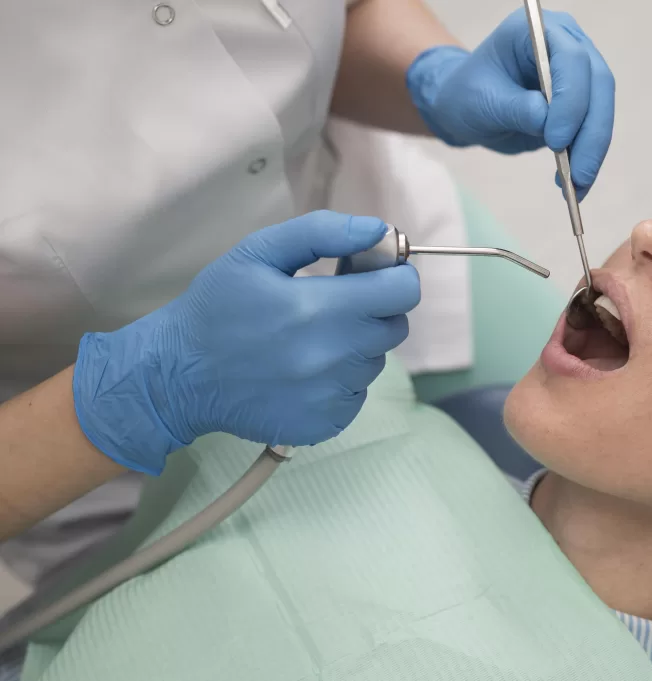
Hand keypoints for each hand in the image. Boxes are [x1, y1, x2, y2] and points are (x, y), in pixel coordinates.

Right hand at [73, 212, 419, 474]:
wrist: (177, 376)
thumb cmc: (217, 307)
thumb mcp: (258, 252)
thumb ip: (323, 233)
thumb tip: (379, 230)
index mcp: (320, 308)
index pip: (402, 293)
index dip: (395, 278)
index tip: (375, 276)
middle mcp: (333, 357)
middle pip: (393, 327)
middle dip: (374, 310)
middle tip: (333, 306)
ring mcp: (331, 396)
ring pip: (375, 361)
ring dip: (355, 347)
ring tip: (309, 340)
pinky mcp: (326, 424)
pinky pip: (356, 394)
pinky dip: (341, 381)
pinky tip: (303, 372)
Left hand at [406, 8, 613, 199]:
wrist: (468, 107)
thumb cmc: (468, 94)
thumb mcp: (482, 101)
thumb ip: (516, 108)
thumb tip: (547, 121)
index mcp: (537, 31)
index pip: (571, 58)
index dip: (571, 99)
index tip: (557, 140)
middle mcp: (566, 44)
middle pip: (598, 83)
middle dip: (591, 132)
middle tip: (578, 174)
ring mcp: (578, 73)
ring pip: (602, 109)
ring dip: (593, 151)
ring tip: (576, 186)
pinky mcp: (582, 103)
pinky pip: (594, 130)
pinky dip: (587, 158)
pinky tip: (573, 184)